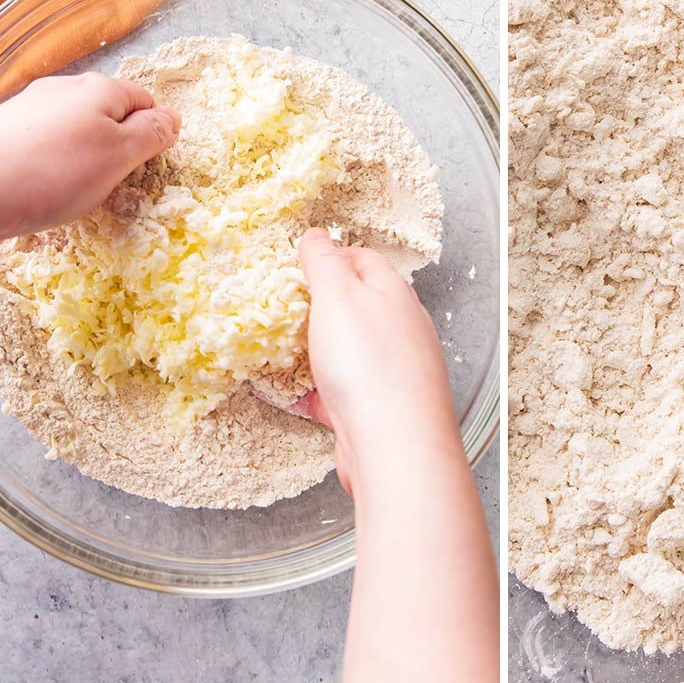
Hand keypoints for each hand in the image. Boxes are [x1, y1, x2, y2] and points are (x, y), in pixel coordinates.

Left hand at [0, 73, 179, 280]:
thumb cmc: (54, 173)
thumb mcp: (119, 156)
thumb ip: (152, 134)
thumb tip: (173, 118)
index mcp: (99, 88)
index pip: (146, 101)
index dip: (153, 133)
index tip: (145, 166)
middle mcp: (63, 90)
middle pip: (109, 115)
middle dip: (118, 148)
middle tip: (113, 183)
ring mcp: (30, 110)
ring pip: (76, 133)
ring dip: (85, 160)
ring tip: (76, 192)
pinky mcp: (6, 135)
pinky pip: (46, 148)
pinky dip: (54, 169)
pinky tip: (44, 192)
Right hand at [297, 228, 497, 682]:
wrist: (395, 447)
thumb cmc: (369, 366)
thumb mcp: (337, 298)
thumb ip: (324, 263)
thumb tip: (317, 235)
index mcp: (395, 295)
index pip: (363, 259)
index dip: (330, 256)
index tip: (297, 263)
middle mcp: (402, 330)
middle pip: (357, 306)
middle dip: (319, 306)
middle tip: (283, 308)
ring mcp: (393, 372)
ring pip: (349, 351)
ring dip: (316, 350)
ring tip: (281, 350)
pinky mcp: (379, 410)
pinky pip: (343, 392)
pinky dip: (317, 391)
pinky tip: (293, 396)